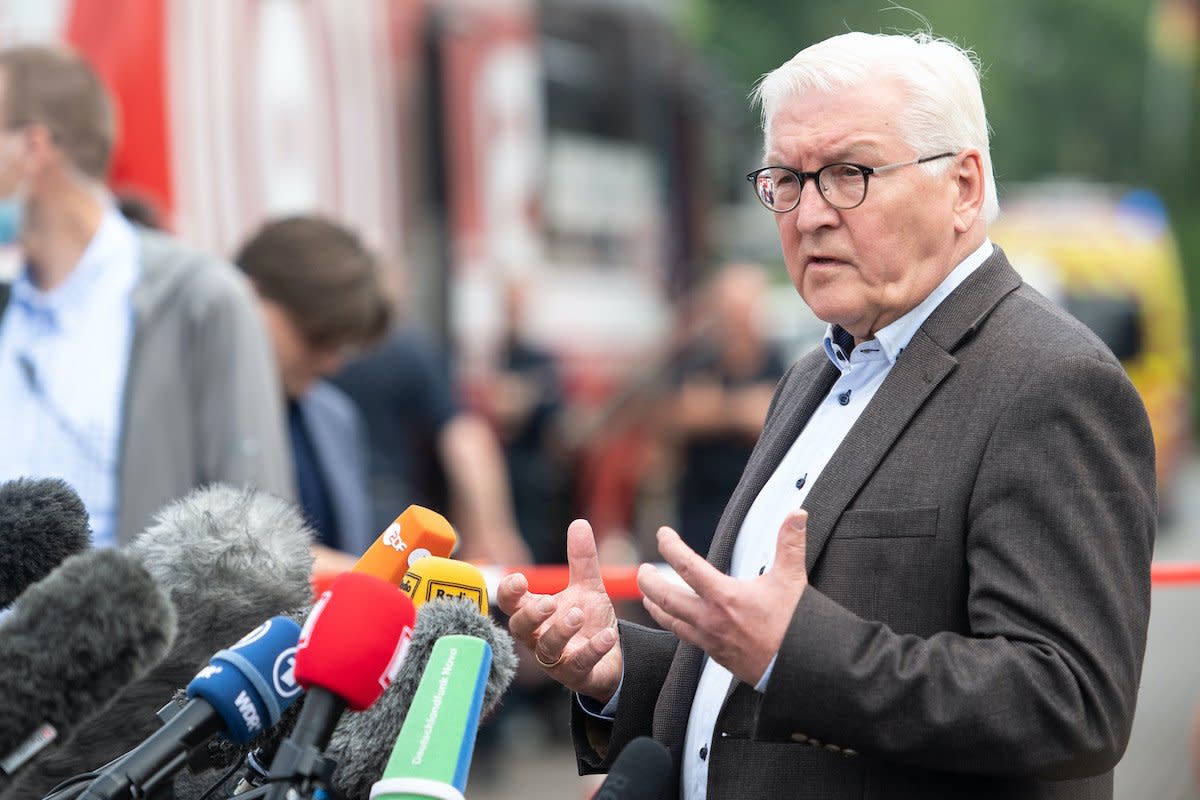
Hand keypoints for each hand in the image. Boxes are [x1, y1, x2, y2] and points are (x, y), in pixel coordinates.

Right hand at [496, 519, 622, 702]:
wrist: (612, 656)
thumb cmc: (588, 622)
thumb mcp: (587, 588)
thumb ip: (581, 559)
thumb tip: (579, 523)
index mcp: (536, 613)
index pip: (511, 603)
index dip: (510, 593)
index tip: (520, 579)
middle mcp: (540, 637)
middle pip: (521, 628)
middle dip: (531, 614)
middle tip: (548, 601)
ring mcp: (557, 659)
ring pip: (547, 649)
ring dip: (560, 631)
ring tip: (577, 615)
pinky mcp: (578, 675)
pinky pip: (579, 665)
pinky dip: (593, 650)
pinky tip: (607, 636)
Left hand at [637, 508, 808, 685]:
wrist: (798, 669)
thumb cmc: (794, 626)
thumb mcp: (792, 580)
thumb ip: (790, 544)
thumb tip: (797, 514)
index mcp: (724, 596)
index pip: (687, 566)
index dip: (671, 546)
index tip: (663, 534)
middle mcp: (710, 618)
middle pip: (665, 597)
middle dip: (648, 582)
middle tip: (643, 570)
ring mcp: (709, 638)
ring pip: (670, 621)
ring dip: (655, 605)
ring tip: (647, 595)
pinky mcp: (714, 653)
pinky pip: (684, 637)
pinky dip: (672, 624)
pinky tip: (673, 620)